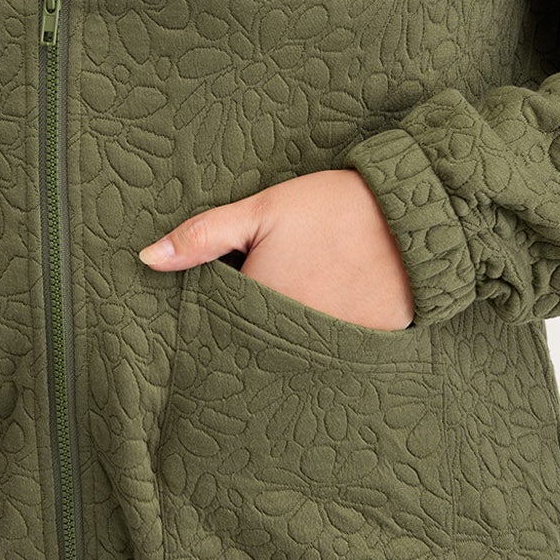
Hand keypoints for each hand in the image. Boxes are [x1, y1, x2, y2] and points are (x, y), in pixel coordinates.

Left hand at [137, 170, 414, 329]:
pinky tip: (331, 309)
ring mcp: (333, 346)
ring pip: (295, 351)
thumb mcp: (261, 211)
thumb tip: (146, 259)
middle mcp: (294, 338)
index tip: (221, 306)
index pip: (222, 328)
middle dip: (252, 331)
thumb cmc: (332, 207)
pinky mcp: (367, 347)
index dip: (218, 317)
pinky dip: (327, 337)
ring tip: (300, 303)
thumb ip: (202, 237)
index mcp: (262, 304)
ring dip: (288, 338)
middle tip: (262, 307)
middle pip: (258, 344)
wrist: (413, 214)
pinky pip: (334, 352)